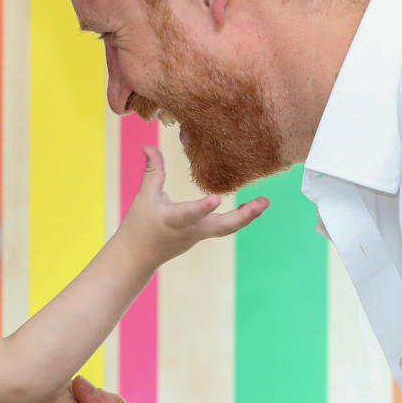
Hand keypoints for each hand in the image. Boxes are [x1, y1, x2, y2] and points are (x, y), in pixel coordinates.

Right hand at [117, 145, 267, 265]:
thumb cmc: (139, 225)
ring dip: (246, 216)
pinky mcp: (201, 236)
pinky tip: (251, 208)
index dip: (202, 208)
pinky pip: (222, 227)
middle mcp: (190, 231)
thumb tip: (149, 145)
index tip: (217, 198)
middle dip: (244, 216)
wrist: (137, 257)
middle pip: (222, 227)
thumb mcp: (144, 197)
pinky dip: (238, 218)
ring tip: (263, 203)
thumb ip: (153, 171)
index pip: (189, 214)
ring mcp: (198, 236)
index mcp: (173, 220)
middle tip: (264, 203)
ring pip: (226, 228)